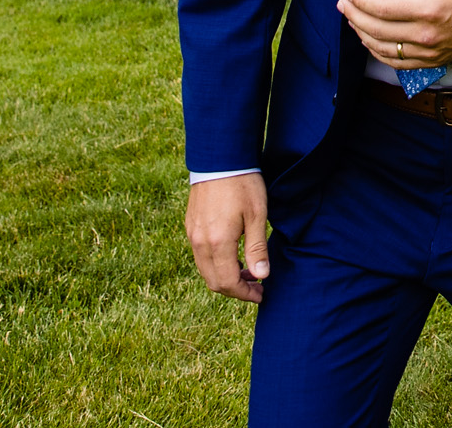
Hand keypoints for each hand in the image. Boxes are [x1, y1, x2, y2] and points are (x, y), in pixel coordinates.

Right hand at [184, 173, 269, 303]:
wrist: (220, 157)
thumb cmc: (243, 184)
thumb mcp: (257, 215)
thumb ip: (257, 248)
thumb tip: (261, 277)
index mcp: (217, 242)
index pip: (227, 283)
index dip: (245, 293)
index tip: (261, 293)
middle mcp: (199, 242)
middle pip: (214, 281)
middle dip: (236, 289)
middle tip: (257, 286)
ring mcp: (192, 234)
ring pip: (205, 269)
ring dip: (225, 276)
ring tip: (249, 270)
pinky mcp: (190, 225)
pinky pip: (200, 255)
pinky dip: (216, 263)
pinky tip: (234, 255)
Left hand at [339, 0, 451, 67]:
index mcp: (428, 9)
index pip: (382, 9)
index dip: (360, 1)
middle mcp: (426, 35)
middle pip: (377, 30)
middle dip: (355, 17)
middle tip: (344, 5)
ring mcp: (428, 51)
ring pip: (383, 49)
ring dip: (363, 35)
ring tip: (353, 21)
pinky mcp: (432, 61)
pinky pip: (398, 63)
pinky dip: (379, 53)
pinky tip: (370, 41)